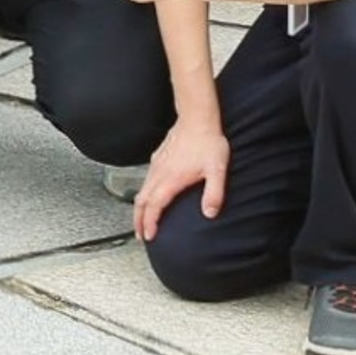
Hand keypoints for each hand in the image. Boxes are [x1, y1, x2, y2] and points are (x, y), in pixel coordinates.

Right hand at [131, 111, 232, 242]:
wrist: (198, 119)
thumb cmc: (208, 143)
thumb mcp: (217, 170)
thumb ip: (214, 193)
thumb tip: (210, 213)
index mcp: (171, 179)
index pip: (154, 205)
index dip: (149, 222)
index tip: (148, 236)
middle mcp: (160, 173)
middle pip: (141, 201)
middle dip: (138, 220)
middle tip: (140, 235)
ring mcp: (157, 164)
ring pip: (142, 190)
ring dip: (139, 208)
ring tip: (142, 220)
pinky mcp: (158, 158)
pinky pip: (146, 180)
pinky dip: (144, 194)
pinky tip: (149, 196)